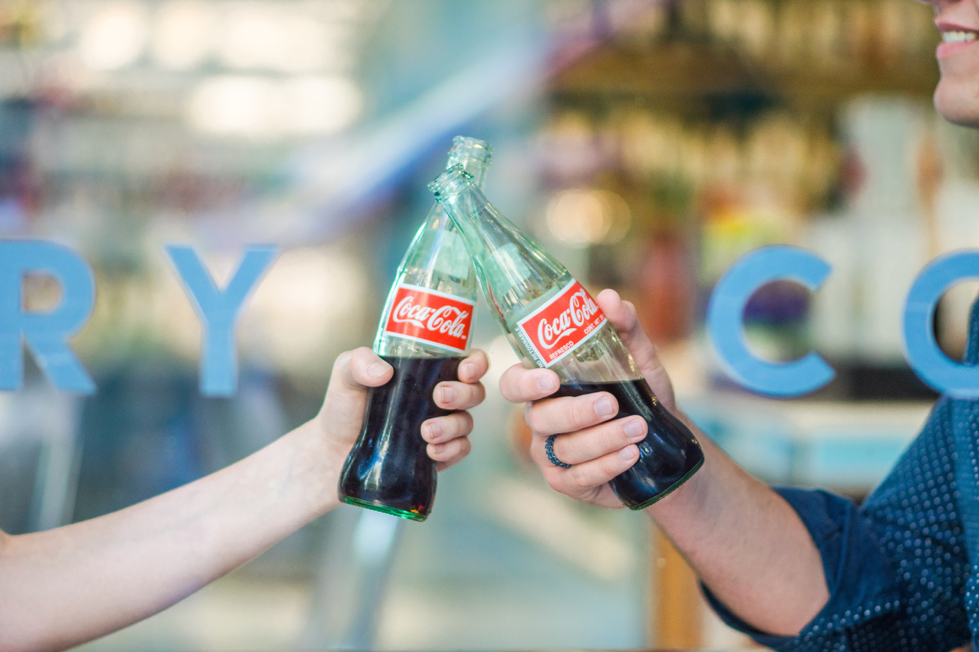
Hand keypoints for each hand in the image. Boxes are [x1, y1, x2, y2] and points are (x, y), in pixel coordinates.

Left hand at [317, 347, 488, 471]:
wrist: (333, 450)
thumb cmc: (344, 405)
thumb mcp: (346, 374)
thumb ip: (359, 362)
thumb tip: (383, 372)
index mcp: (427, 370)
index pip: (466, 360)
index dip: (476, 363)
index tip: (466, 370)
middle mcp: (439, 396)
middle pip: (475, 391)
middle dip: (464, 394)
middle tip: (439, 397)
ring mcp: (441, 425)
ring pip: (467, 422)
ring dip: (453, 426)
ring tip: (426, 432)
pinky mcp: (438, 453)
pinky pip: (460, 450)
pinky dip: (451, 450)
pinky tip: (431, 451)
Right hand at [499, 289, 676, 508]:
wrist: (665, 442)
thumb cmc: (639, 395)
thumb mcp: (637, 359)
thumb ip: (623, 328)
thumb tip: (608, 297)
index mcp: (546, 386)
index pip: (514, 383)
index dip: (524, 383)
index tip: (551, 379)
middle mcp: (541, 419)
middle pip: (540, 417)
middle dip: (575, 411)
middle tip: (610, 403)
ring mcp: (551, 454)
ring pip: (564, 448)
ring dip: (603, 438)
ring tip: (637, 428)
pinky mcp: (568, 482)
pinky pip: (579, 476)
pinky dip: (607, 464)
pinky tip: (630, 454)